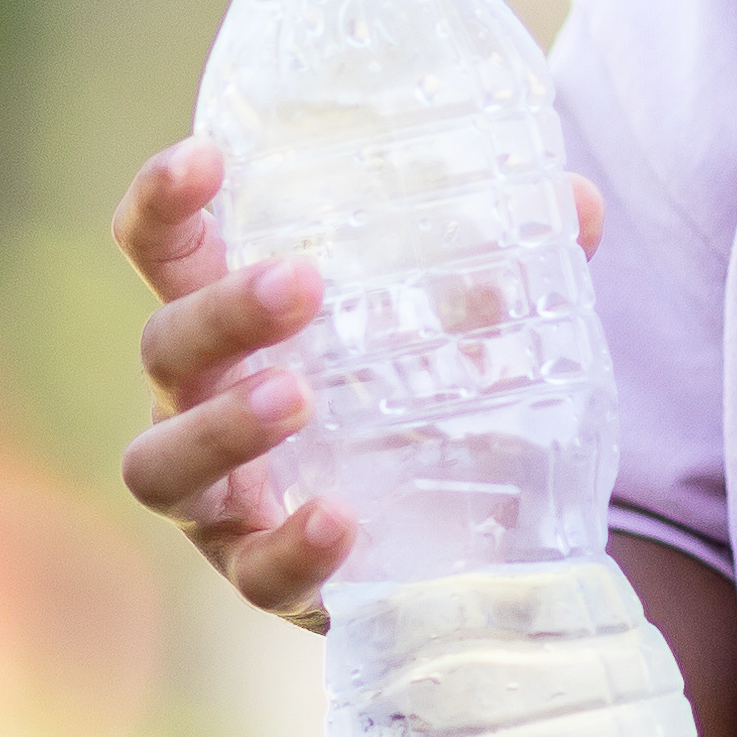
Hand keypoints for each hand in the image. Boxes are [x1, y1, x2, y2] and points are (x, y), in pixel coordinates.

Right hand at [107, 140, 602, 630]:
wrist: (448, 546)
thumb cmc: (419, 403)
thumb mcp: (457, 328)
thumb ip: (503, 268)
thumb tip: (575, 201)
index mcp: (234, 325)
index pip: (164, 249)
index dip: (164, 200)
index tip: (206, 159)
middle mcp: (200, 405)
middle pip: (164, 346)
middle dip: (221, 313)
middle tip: (300, 283)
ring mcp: (220, 500)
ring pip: (160, 466)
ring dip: (222, 427)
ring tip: (298, 397)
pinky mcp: (259, 577)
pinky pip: (251, 569)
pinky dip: (289, 545)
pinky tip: (340, 520)